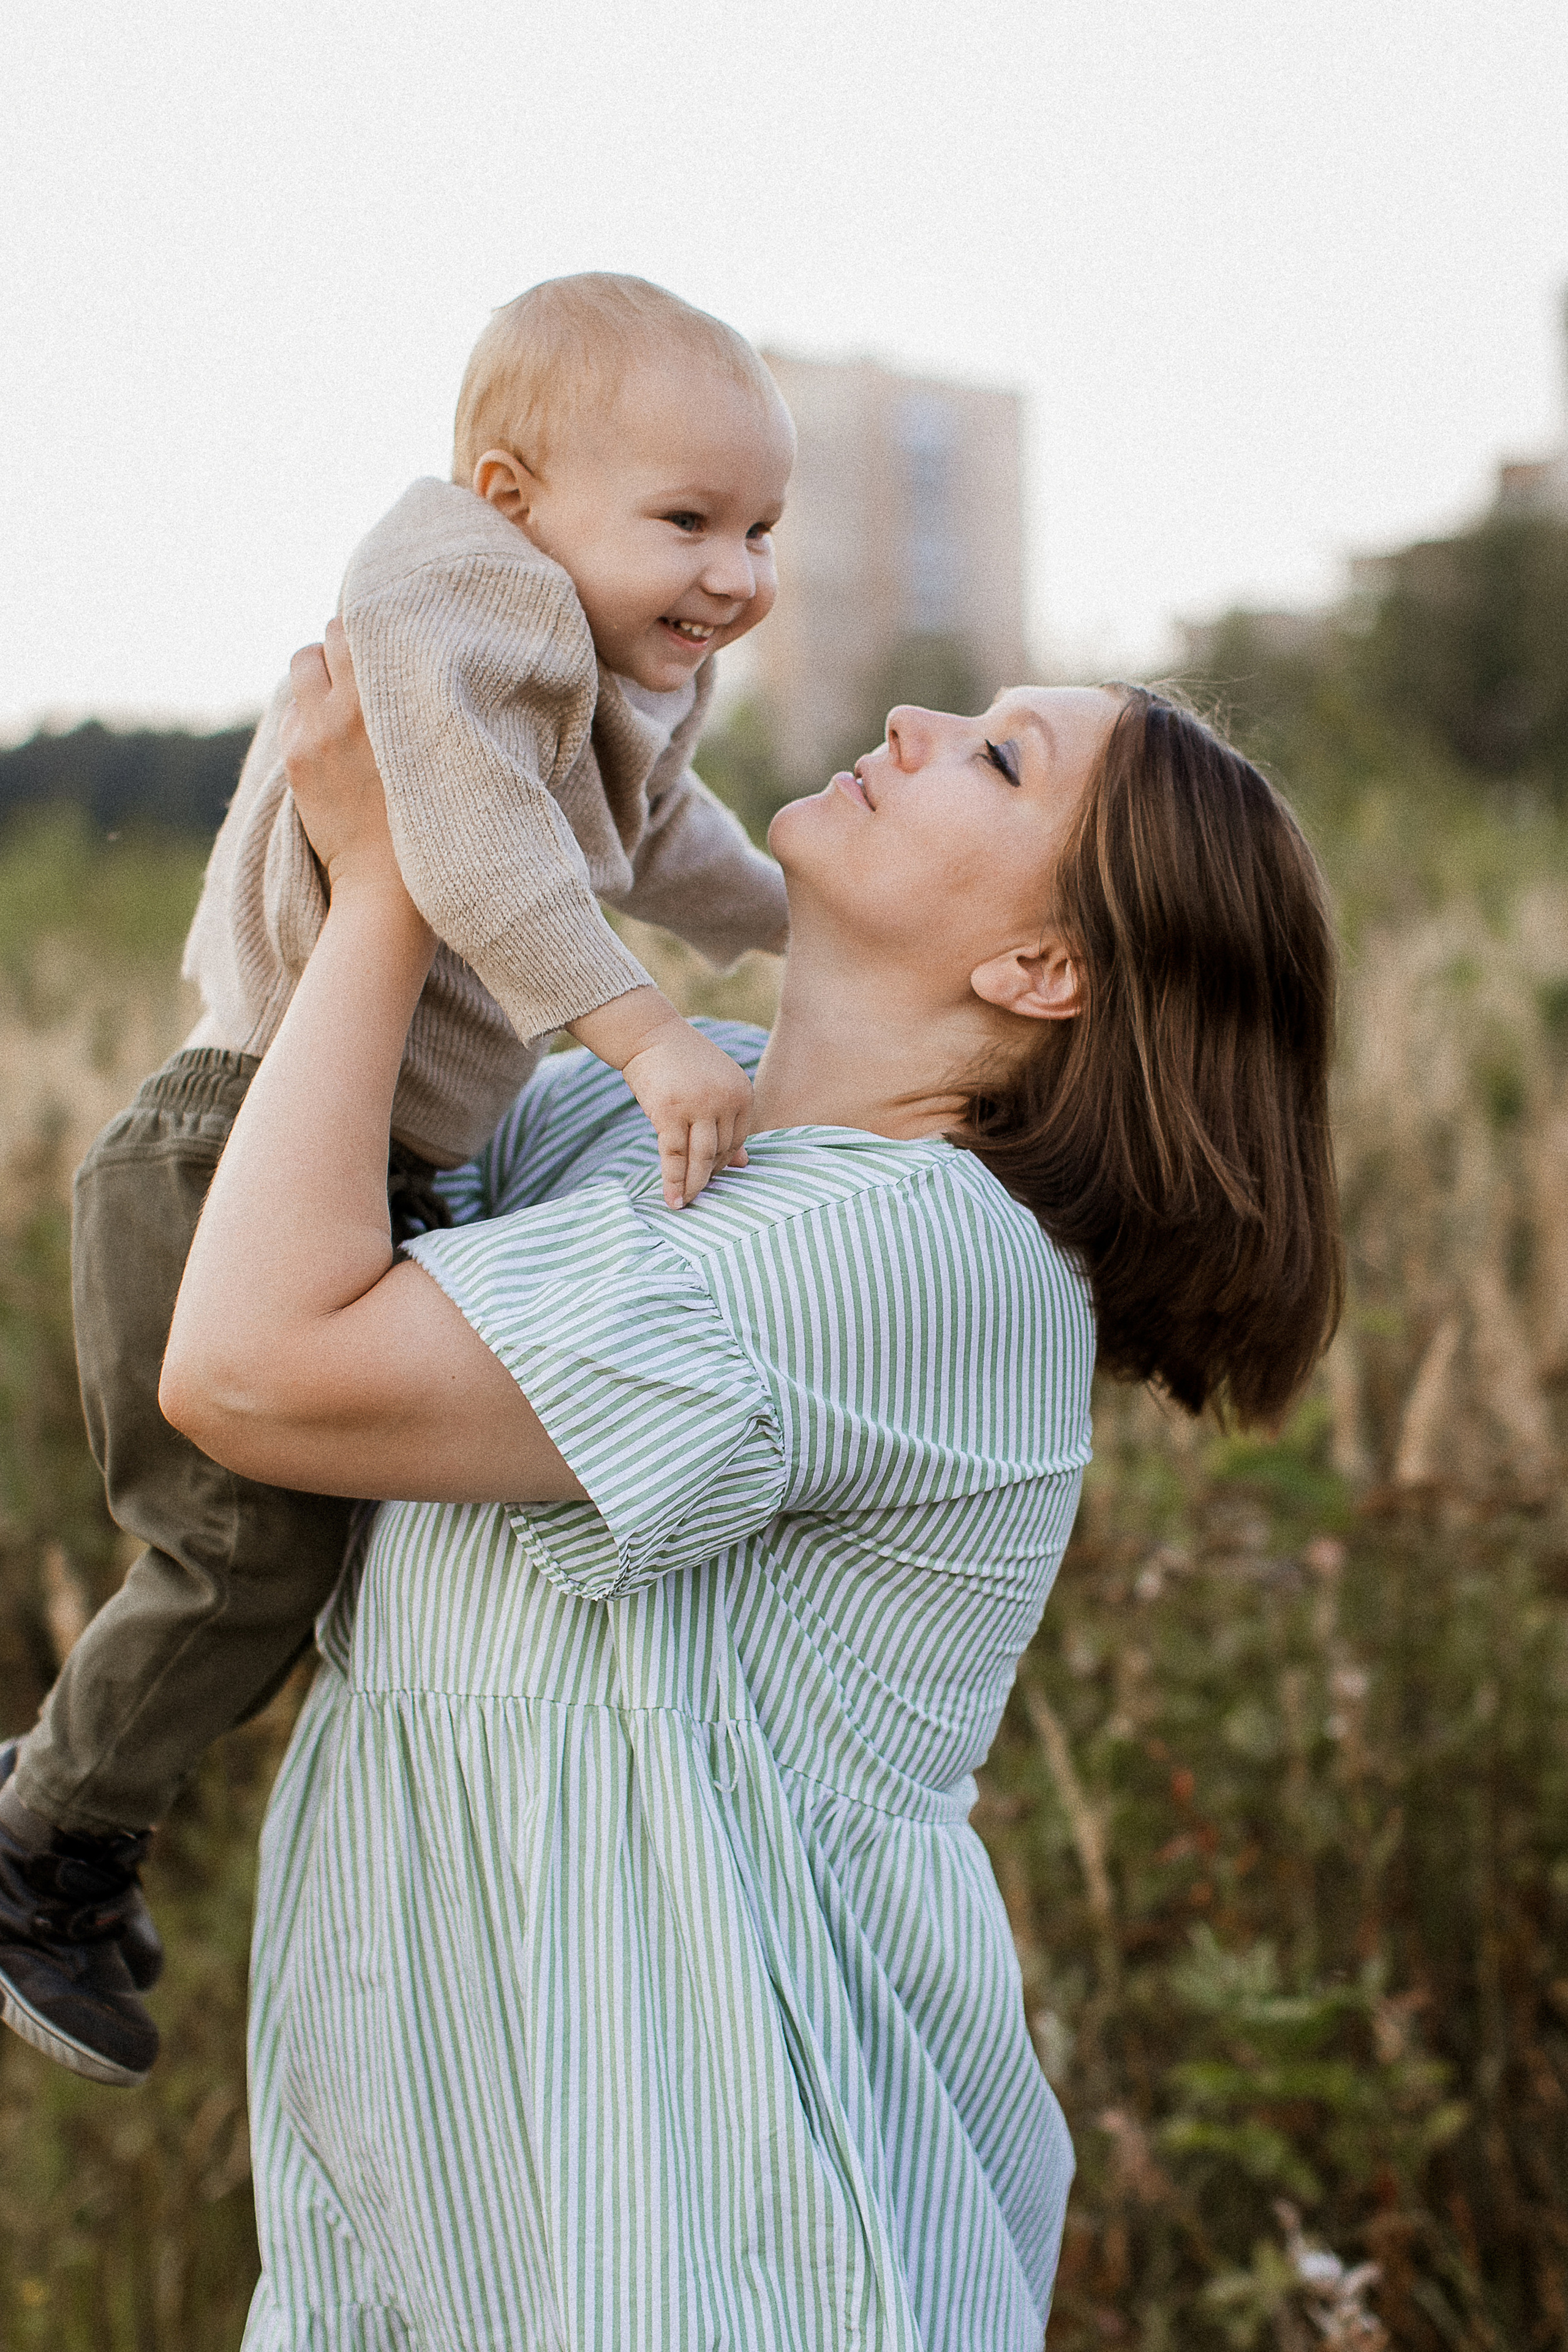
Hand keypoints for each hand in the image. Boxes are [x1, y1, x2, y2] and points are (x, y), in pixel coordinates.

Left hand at [280, 618, 411, 907]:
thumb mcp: (434, 745)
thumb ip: (412, 697)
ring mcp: (312, 733)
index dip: (370, 629)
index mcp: (385, 702)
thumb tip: (398, 653)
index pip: (357, 628)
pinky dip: (308, 713)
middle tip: (363, 671)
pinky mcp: (295, 758)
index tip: (384, 641)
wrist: (387, 884)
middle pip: (325, 640)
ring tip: (341, 698)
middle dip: (342, 649)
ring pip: (301, 666)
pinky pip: (293, 710)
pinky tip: (333, 739)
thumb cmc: (431, 815)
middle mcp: (343, 709)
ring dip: (318, 674)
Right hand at [621, 1019, 752, 1207]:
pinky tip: (671, 1198)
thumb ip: (730, 1123)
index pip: (737, 1139)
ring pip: (701, 1158)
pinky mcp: (670, 1112)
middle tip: (696, 1194)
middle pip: (721, 1151)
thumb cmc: (681, 1064)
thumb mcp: (715, 1088)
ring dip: (693, 1185)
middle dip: (708, 1175)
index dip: (724, 1161)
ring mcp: (698, 1106)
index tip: (710, 1174)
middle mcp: (725, 1099)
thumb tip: (744, 1164)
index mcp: (742, 1092)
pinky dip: (673, 1180)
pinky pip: (674, 1156)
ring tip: (685, 1203)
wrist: (649, 1036)